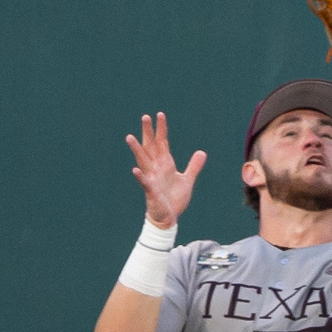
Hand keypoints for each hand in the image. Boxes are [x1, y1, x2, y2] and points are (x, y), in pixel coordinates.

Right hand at [126, 112, 205, 227]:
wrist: (169, 217)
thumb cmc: (174, 198)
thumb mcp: (187, 179)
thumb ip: (194, 166)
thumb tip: (202, 152)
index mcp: (165, 164)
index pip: (162, 142)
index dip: (161, 129)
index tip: (159, 114)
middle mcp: (156, 168)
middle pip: (150, 146)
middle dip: (148, 132)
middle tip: (145, 116)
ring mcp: (152, 178)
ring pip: (143, 161)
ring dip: (137, 150)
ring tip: (130, 137)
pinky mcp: (151, 191)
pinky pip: (144, 182)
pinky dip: (140, 176)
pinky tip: (135, 169)